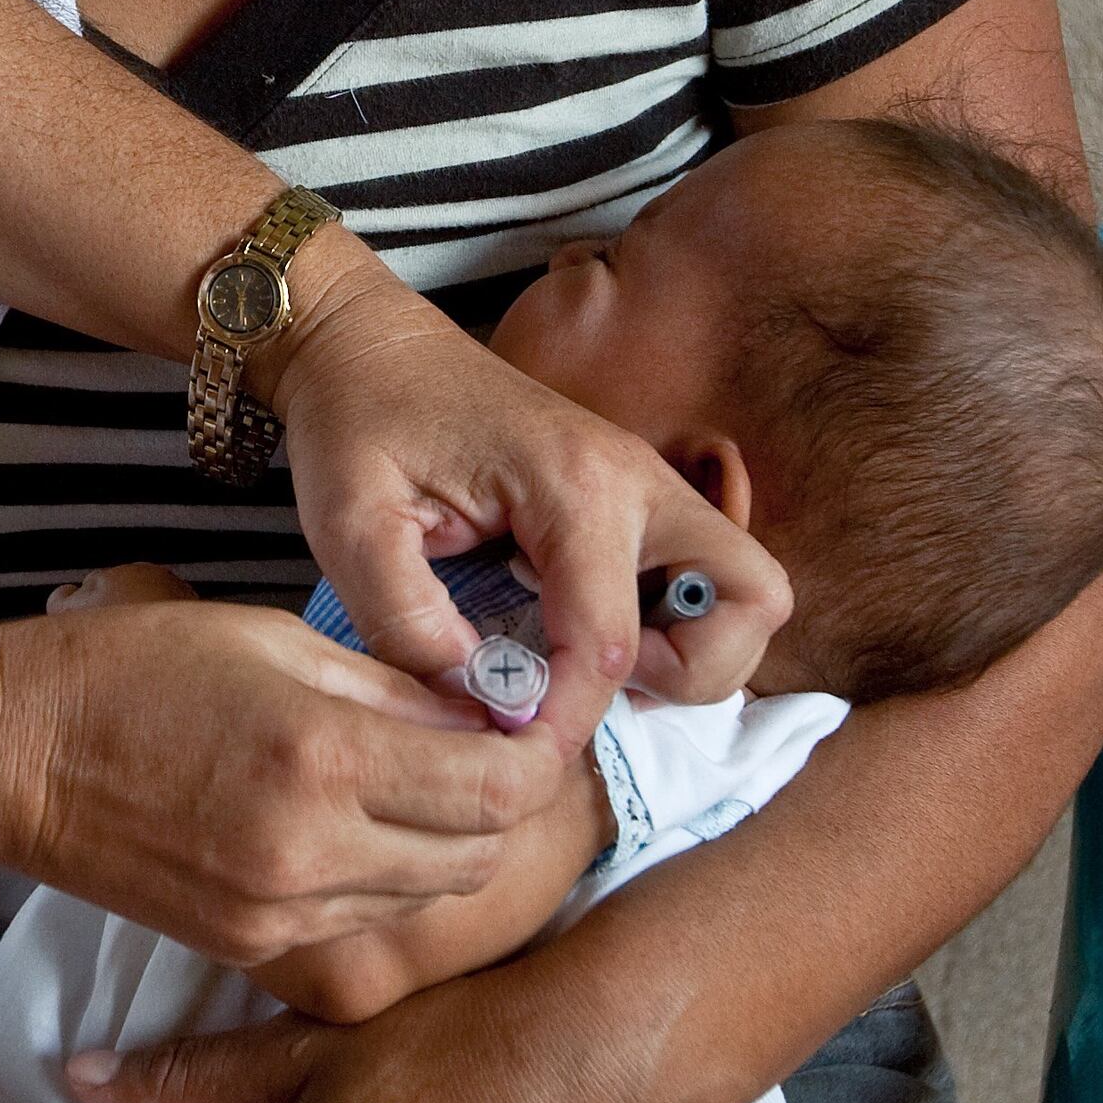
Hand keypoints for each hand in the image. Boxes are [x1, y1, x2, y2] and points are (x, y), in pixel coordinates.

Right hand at [0, 590, 571, 962]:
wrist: (11, 757)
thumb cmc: (134, 671)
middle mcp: (311, 853)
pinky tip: (356, 824)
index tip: (536, 721)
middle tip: (492, 747)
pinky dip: (385, 877)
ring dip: (450, 844)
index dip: (540, 755)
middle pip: (481, 857)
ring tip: (423, 781)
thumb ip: (391, 688)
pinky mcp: (249, 948)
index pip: (499, 789)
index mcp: (322, 760)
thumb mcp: (275, 640)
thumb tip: (484, 717)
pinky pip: (362, 921)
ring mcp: (279, 914)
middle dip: (505, 803)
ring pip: (428, 897)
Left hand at [260, 243, 787, 746]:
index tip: (517, 754)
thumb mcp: (350, 526)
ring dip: (693, 648)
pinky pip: (702, 576)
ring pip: (746, 591)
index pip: (611, 640)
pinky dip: (673, 623)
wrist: (369, 348)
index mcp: (573, 484)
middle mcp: (637, 479)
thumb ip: (408, 624)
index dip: (569, 718)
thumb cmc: (359, 424)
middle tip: (592, 684)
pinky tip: (583, 630)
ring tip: (588, 660)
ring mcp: (649, 483)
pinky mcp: (638, 496)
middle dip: (690, 673)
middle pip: (752, 601)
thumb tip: (478, 705)